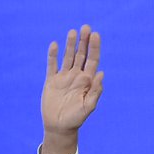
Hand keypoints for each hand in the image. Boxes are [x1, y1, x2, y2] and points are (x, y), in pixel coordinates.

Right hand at [40, 25, 102, 153]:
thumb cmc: (76, 119)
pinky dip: (52, 55)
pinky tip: (54, 45)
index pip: (92, 60)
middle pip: (81, 55)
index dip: (94, 47)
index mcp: (87, 81)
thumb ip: (95, 91)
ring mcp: (63, 77)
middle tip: (86, 27)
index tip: (95, 35)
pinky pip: (52, 65)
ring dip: (70, 45)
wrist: (59, 126)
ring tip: (73, 31)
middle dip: (84, 41)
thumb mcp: (88, 107)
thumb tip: (101, 73)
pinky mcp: (51, 80)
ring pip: (68, 57)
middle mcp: (76, 76)